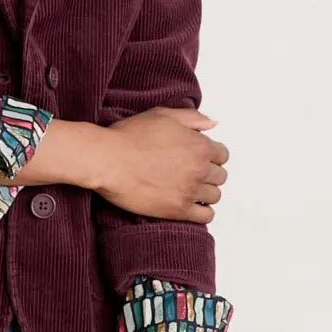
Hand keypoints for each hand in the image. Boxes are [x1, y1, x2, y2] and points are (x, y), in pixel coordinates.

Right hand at [96, 108, 226, 220]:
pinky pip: (205, 216)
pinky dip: (202, 212)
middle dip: (209, 174)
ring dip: (205, 193)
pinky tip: (191, 206)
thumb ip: (192, 118)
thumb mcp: (163, 115)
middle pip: (220, 176)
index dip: (211, 156)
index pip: (223, 155)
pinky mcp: (178, 209)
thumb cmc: (130, 137)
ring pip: (214, 196)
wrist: (108, 160)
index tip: (200, 158)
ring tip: (189, 190)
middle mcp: (200, 169)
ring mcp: (190, 191)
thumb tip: (213, 124)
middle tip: (192, 174)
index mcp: (199, 145)